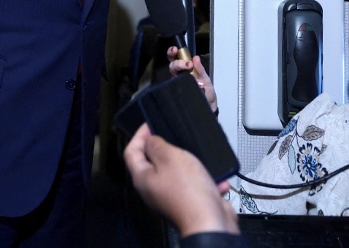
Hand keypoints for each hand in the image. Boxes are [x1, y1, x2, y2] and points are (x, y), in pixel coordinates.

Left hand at [124, 124, 238, 236]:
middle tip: (174, 137)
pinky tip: (217, 178)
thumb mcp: (169, 157)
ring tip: (198, 156)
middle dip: (166, 148)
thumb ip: (156, 145)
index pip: (131, 152)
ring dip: (190, 163)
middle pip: (154, 162)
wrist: (210, 222)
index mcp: (143, 179)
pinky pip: (197, 185)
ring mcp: (172, 197)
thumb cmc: (189, 194)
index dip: (139, 135)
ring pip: (178, 172)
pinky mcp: (191, 202)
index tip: (150, 125)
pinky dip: (207, 180)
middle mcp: (154, 189)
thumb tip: (151, 140)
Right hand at [167, 48, 216, 113]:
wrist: (209, 107)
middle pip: (172, 66)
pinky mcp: (178, 92)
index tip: (176, 49)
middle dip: (177, 62)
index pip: (176, 59)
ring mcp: (178, 84)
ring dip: (179, 68)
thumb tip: (195, 58)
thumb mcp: (206, 79)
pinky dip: (183, 82)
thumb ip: (200, 69)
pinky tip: (193, 83)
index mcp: (186, 70)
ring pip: (172, 74)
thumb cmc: (207, 94)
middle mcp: (180, 76)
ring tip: (189, 68)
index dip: (173, 53)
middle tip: (187, 64)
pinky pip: (176, 85)